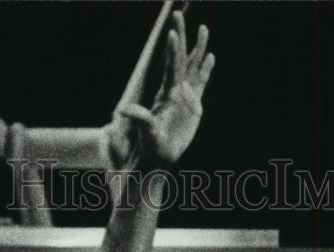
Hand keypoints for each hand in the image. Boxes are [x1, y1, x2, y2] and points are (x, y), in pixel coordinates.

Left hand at [106, 12, 213, 167]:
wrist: (161, 155)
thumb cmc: (151, 145)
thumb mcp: (146, 131)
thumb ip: (139, 118)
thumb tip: (122, 110)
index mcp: (167, 93)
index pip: (171, 67)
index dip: (172, 51)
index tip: (172, 32)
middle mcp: (176, 89)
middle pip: (181, 57)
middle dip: (181, 36)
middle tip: (177, 14)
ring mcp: (186, 95)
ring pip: (194, 66)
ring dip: (199, 47)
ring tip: (204, 28)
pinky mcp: (194, 105)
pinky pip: (201, 82)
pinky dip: (206, 69)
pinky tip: (211, 56)